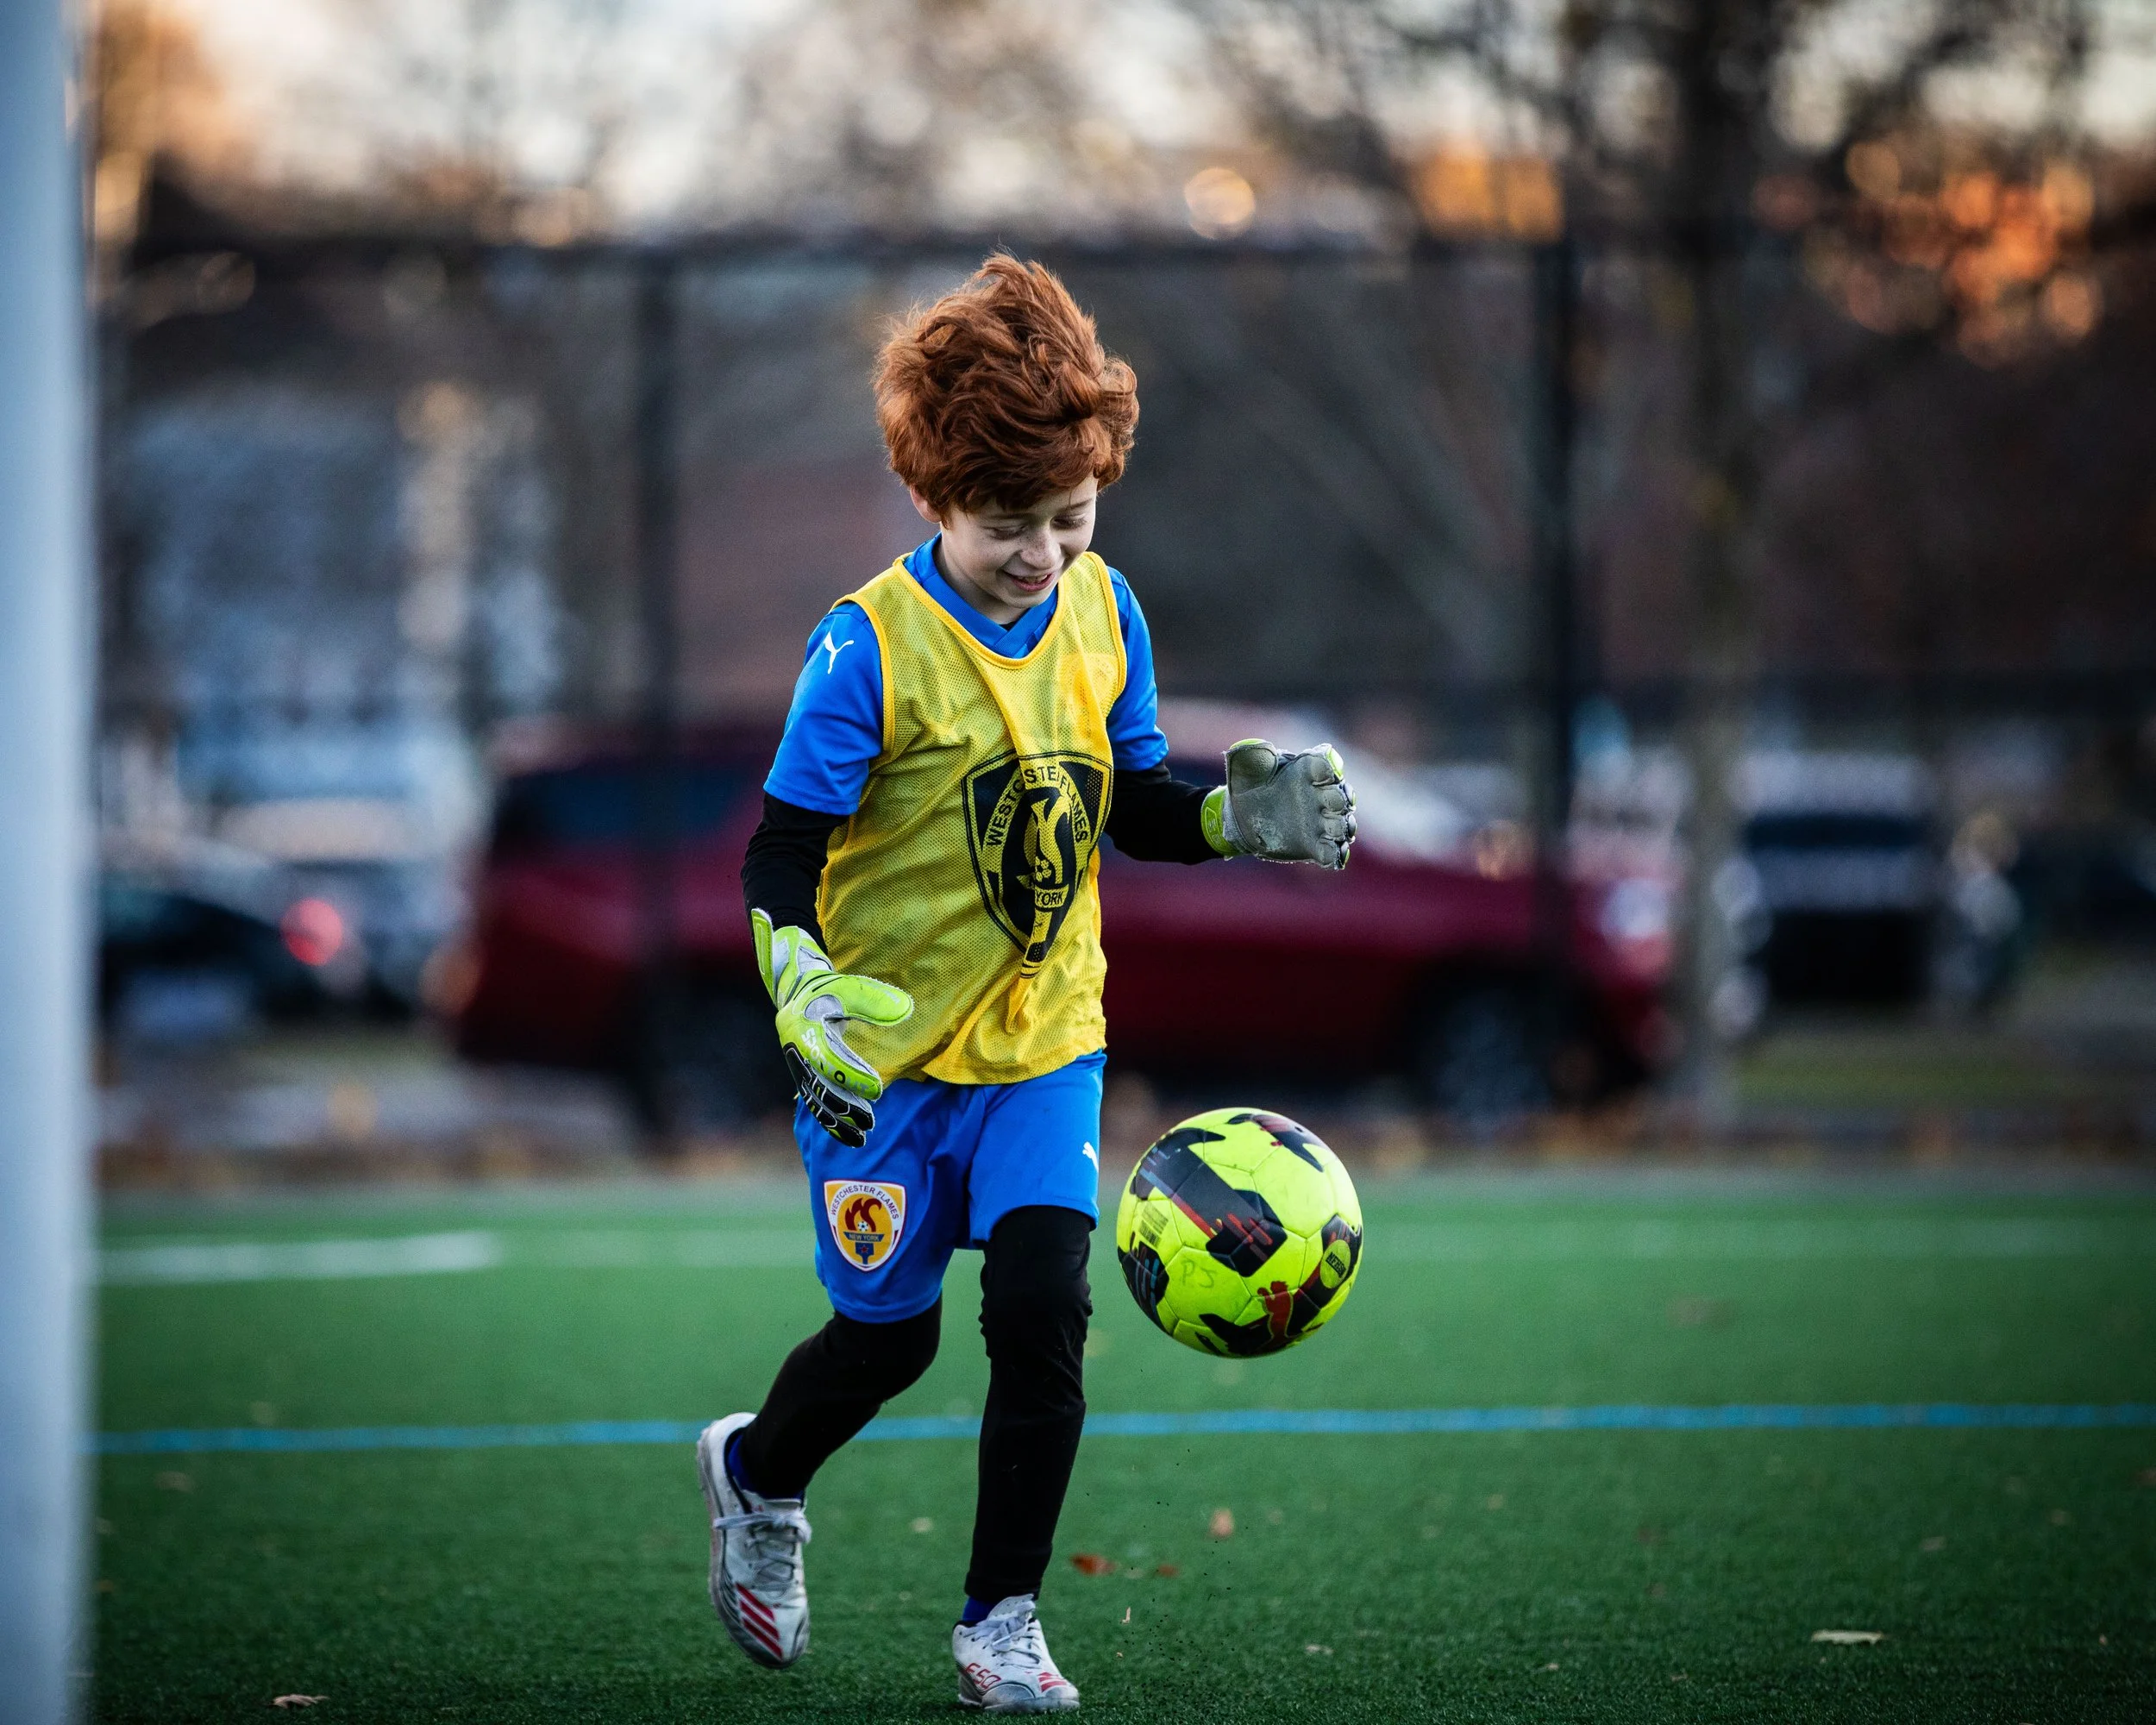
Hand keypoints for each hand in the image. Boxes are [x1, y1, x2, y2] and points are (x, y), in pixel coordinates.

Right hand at [751, 910, 913, 1146]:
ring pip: (816, 1102)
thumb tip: (905, 1010)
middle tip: (871, 1121)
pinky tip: (850, 1137)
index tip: (878, 1090)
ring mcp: (798, 1068)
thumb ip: (875, 1000)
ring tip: (863, 1138)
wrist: (797, 995)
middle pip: (821, 1087)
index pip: (830, 1060)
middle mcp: (797, 1052)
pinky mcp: (802, 1079)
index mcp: (806, 1029)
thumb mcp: (850, 988)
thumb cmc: (829, 990)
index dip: (853, 1077)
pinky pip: (814, 1105)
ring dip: (838, 1122)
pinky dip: (830, 1123)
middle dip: (846, 1106)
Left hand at [1204, 739, 1356, 869]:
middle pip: (1341, 796)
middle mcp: (1319, 795)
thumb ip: (1254, 754)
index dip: (1329, 768)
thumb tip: (1264, 747)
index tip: (1325, 773)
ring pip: (1342, 824)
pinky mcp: (1314, 846)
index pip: (1325, 765)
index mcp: (1307, 771)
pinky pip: (1331, 852)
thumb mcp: (1245, 765)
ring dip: (1342, 826)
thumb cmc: (1247, 785)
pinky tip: (1331, 854)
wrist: (1240, 817)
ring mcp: (1320, 822)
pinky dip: (1335, 854)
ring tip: (1336, 830)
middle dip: (1340, 799)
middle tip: (1332, 803)